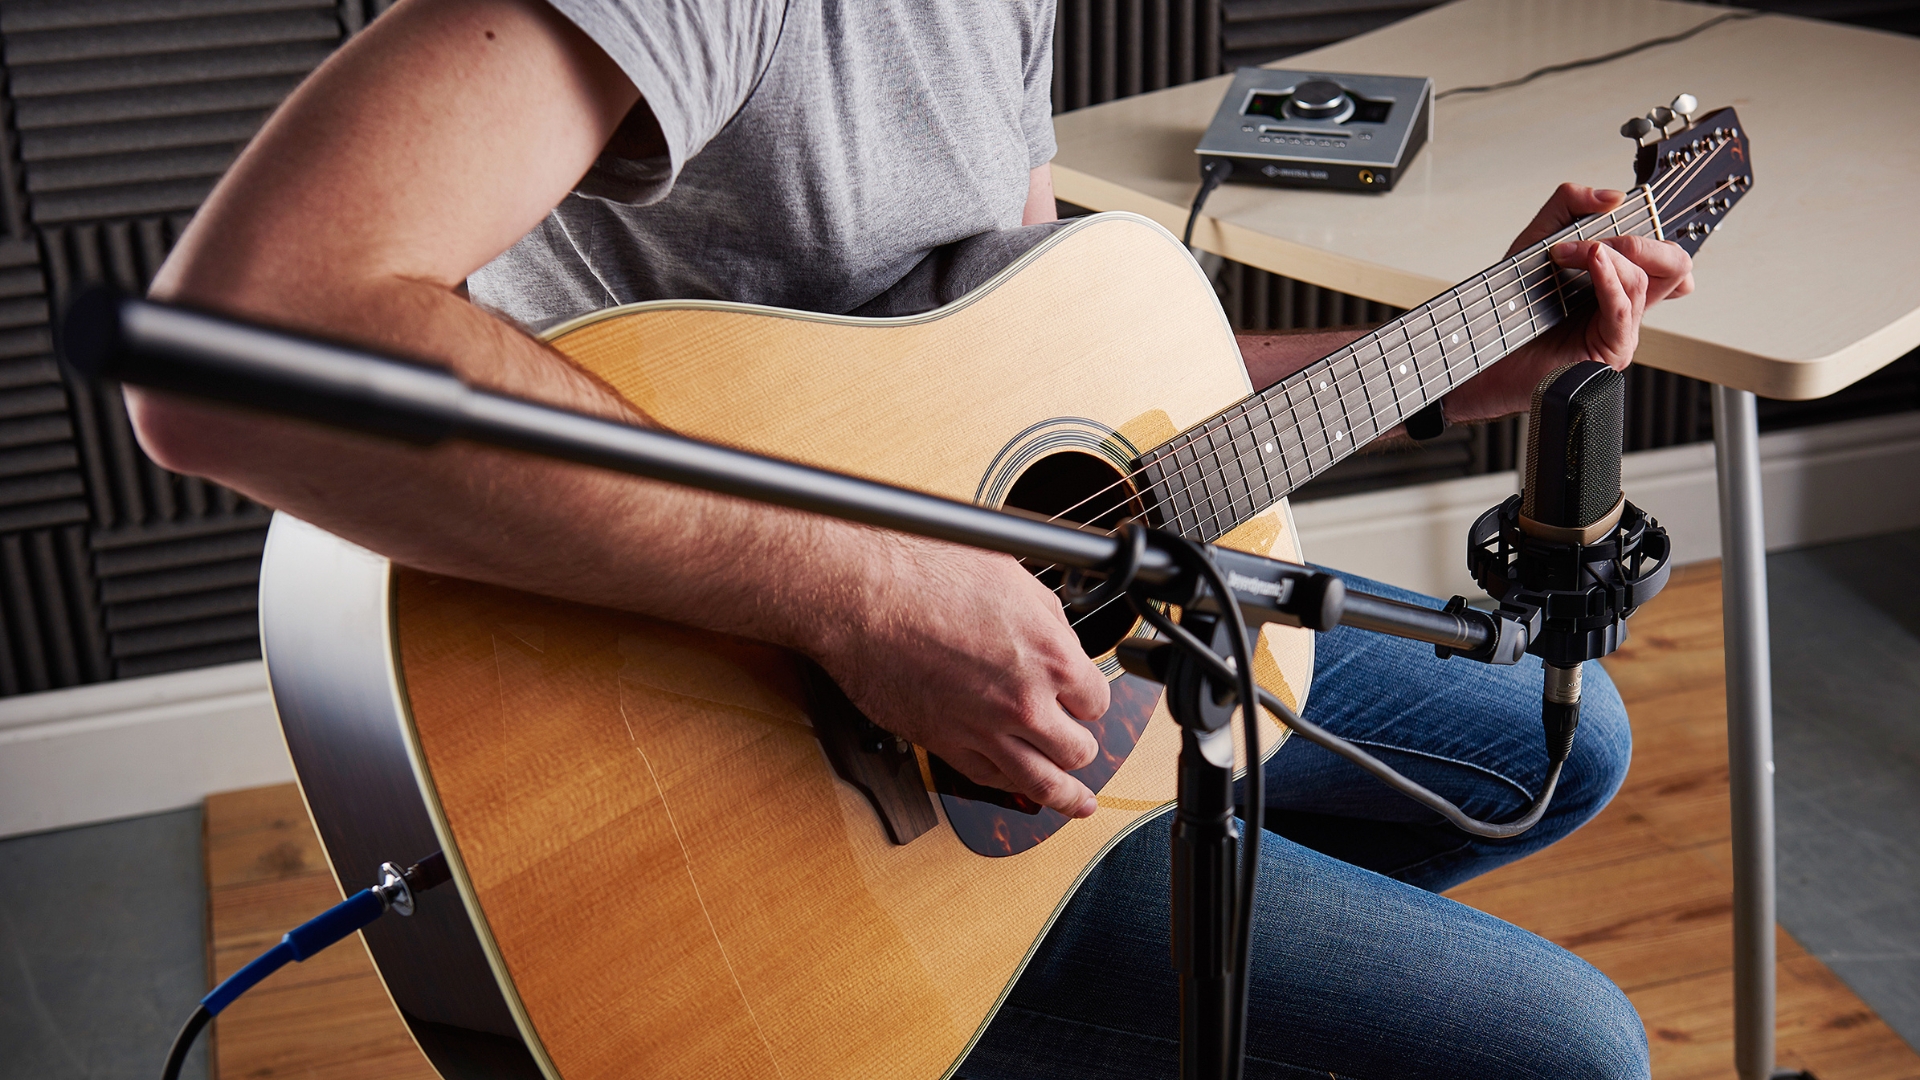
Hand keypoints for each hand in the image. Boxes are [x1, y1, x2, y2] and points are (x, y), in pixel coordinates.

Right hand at [811, 537, 1109, 818]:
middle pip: (1077, 749)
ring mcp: (983, 729)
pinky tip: (1017, 786)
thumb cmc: (926, 572)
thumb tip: (1059, 639)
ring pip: (1041, 782)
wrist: (863, 595)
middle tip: (1078, 740)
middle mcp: (1024, 702)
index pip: (1096, 700)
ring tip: (1078, 802)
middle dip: (1081, 744)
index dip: (1089, 698)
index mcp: (1050, 656)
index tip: (1082, 698)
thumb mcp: (1011, 577)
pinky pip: (988, 778)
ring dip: (1065, 794)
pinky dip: (1008, 784)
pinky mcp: (943, 743)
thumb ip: (1047, 618)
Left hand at [1443, 184, 1694, 423]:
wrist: (1483, 353)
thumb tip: (1614, 196)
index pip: (1665, 254)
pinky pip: (1622, 307)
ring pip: (1643, 280)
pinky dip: (1609, 278)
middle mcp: (1626, 306)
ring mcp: (1622, 330)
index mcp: (1618, 283)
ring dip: (1603, 254)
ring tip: (1564, 252)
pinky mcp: (1610, 350)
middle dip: (1641, 240)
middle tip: (1595, 240)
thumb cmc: (1510, 307)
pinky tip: (1593, 259)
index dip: (1652, 229)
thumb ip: (1569, 206)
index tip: (1619, 212)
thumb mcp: (1536, 241)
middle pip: (1674, 266)